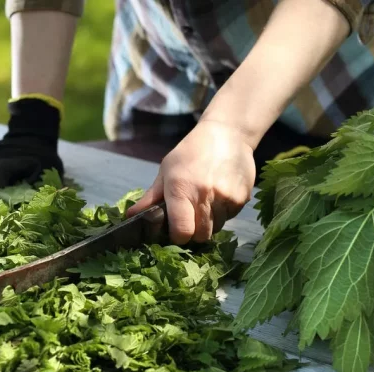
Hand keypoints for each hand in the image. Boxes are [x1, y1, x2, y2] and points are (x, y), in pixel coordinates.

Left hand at [128, 119, 255, 243]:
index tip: (176, 230)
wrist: (227, 133)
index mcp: (181, 190)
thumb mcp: (167, 170)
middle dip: (194, 232)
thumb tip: (130, 216)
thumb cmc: (191, 151)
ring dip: (210, 223)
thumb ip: (151, 197)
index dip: (178, 236)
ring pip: (217, 229)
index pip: (182, 232)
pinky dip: (224, 213)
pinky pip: (230, 217)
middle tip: (191, 218)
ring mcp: (226, 198)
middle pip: (200, 236)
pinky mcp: (242, 198)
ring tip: (206, 203)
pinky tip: (220, 195)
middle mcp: (204, 196)